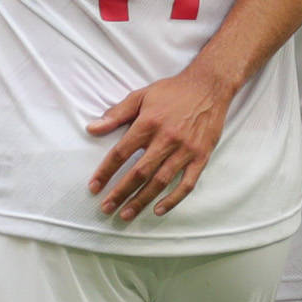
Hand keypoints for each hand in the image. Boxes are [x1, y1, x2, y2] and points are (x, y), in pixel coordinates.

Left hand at [85, 63, 237, 222]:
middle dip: (120, 193)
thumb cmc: (172, 91)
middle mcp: (166, 139)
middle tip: (106, 208)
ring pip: (160, 182)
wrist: (210, 86)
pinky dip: (173, 200)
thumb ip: (116, 114)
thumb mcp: (141, 95)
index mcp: (148, 124)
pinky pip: (187, 184)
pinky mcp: (201, 157)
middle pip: (139, 173)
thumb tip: (92, 128)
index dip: (105, 172)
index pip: (121, 153)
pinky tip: (158, 210)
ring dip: (141, 200)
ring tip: (126, 214)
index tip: (94, 187)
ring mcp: (185, 150)